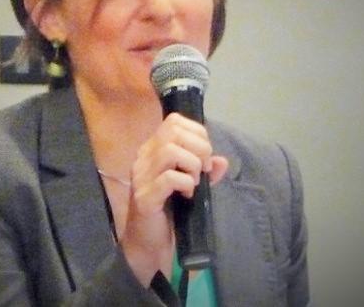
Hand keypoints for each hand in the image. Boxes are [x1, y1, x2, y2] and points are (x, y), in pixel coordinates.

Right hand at [120, 113, 227, 285]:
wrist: (149, 243)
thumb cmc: (169, 210)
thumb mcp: (192, 185)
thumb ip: (206, 172)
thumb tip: (222, 161)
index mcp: (152, 149)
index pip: (174, 121)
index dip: (197, 133)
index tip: (205, 156)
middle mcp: (143, 157)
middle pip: (173, 131)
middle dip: (199, 147)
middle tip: (204, 170)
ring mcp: (141, 176)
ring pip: (170, 150)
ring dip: (192, 165)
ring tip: (195, 182)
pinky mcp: (144, 197)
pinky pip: (169, 178)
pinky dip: (186, 184)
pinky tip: (187, 195)